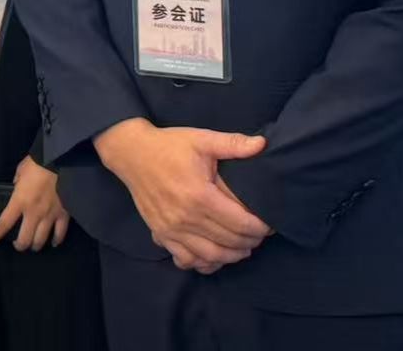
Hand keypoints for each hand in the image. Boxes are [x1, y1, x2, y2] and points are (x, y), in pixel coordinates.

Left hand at [0, 155, 71, 251]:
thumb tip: (18, 188)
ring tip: (34, 245)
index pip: (5, 223)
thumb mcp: (20, 171)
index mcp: (20, 201)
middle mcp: (33, 213)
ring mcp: (49, 216)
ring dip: (36, 245)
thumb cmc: (37, 164)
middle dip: (20, 245)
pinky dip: (57, 240)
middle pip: (25, 239)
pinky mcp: (63, 214)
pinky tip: (54, 243)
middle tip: (18, 245)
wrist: (59, 161)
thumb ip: (17, 183)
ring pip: (41, 240)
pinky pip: (60, 233)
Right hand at [95, 118, 271, 273]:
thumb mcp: (201, 139)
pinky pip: (186, 260)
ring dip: (231, 256)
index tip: (269, 224)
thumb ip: (232, 144)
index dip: (260, 228)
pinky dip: (203, 263)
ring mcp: (171, 230)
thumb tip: (262, 144)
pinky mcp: (161, 234)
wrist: (132, 153)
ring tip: (242, 248)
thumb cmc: (169, 146)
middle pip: (228, 242)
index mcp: (200, 196)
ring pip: (210, 256)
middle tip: (259, 235)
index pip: (240, 224)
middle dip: (250, 242)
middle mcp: (186, 218)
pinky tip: (214, 256)